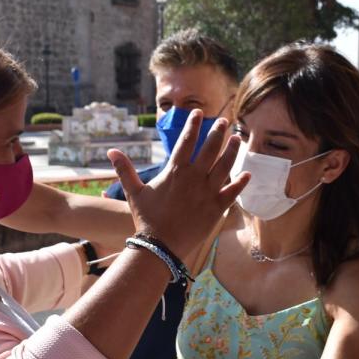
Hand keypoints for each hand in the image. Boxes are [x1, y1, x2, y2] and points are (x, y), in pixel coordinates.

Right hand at [108, 110, 248, 258]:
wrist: (160, 246)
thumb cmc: (146, 219)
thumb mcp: (133, 192)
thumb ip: (125, 170)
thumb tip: (111, 151)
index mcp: (175, 171)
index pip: (187, 140)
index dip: (193, 125)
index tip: (199, 113)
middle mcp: (194, 177)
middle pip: (210, 148)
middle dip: (218, 132)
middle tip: (224, 121)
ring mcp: (207, 192)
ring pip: (225, 166)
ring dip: (232, 150)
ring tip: (237, 138)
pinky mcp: (217, 208)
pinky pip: (232, 192)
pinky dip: (240, 182)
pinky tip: (247, 174)